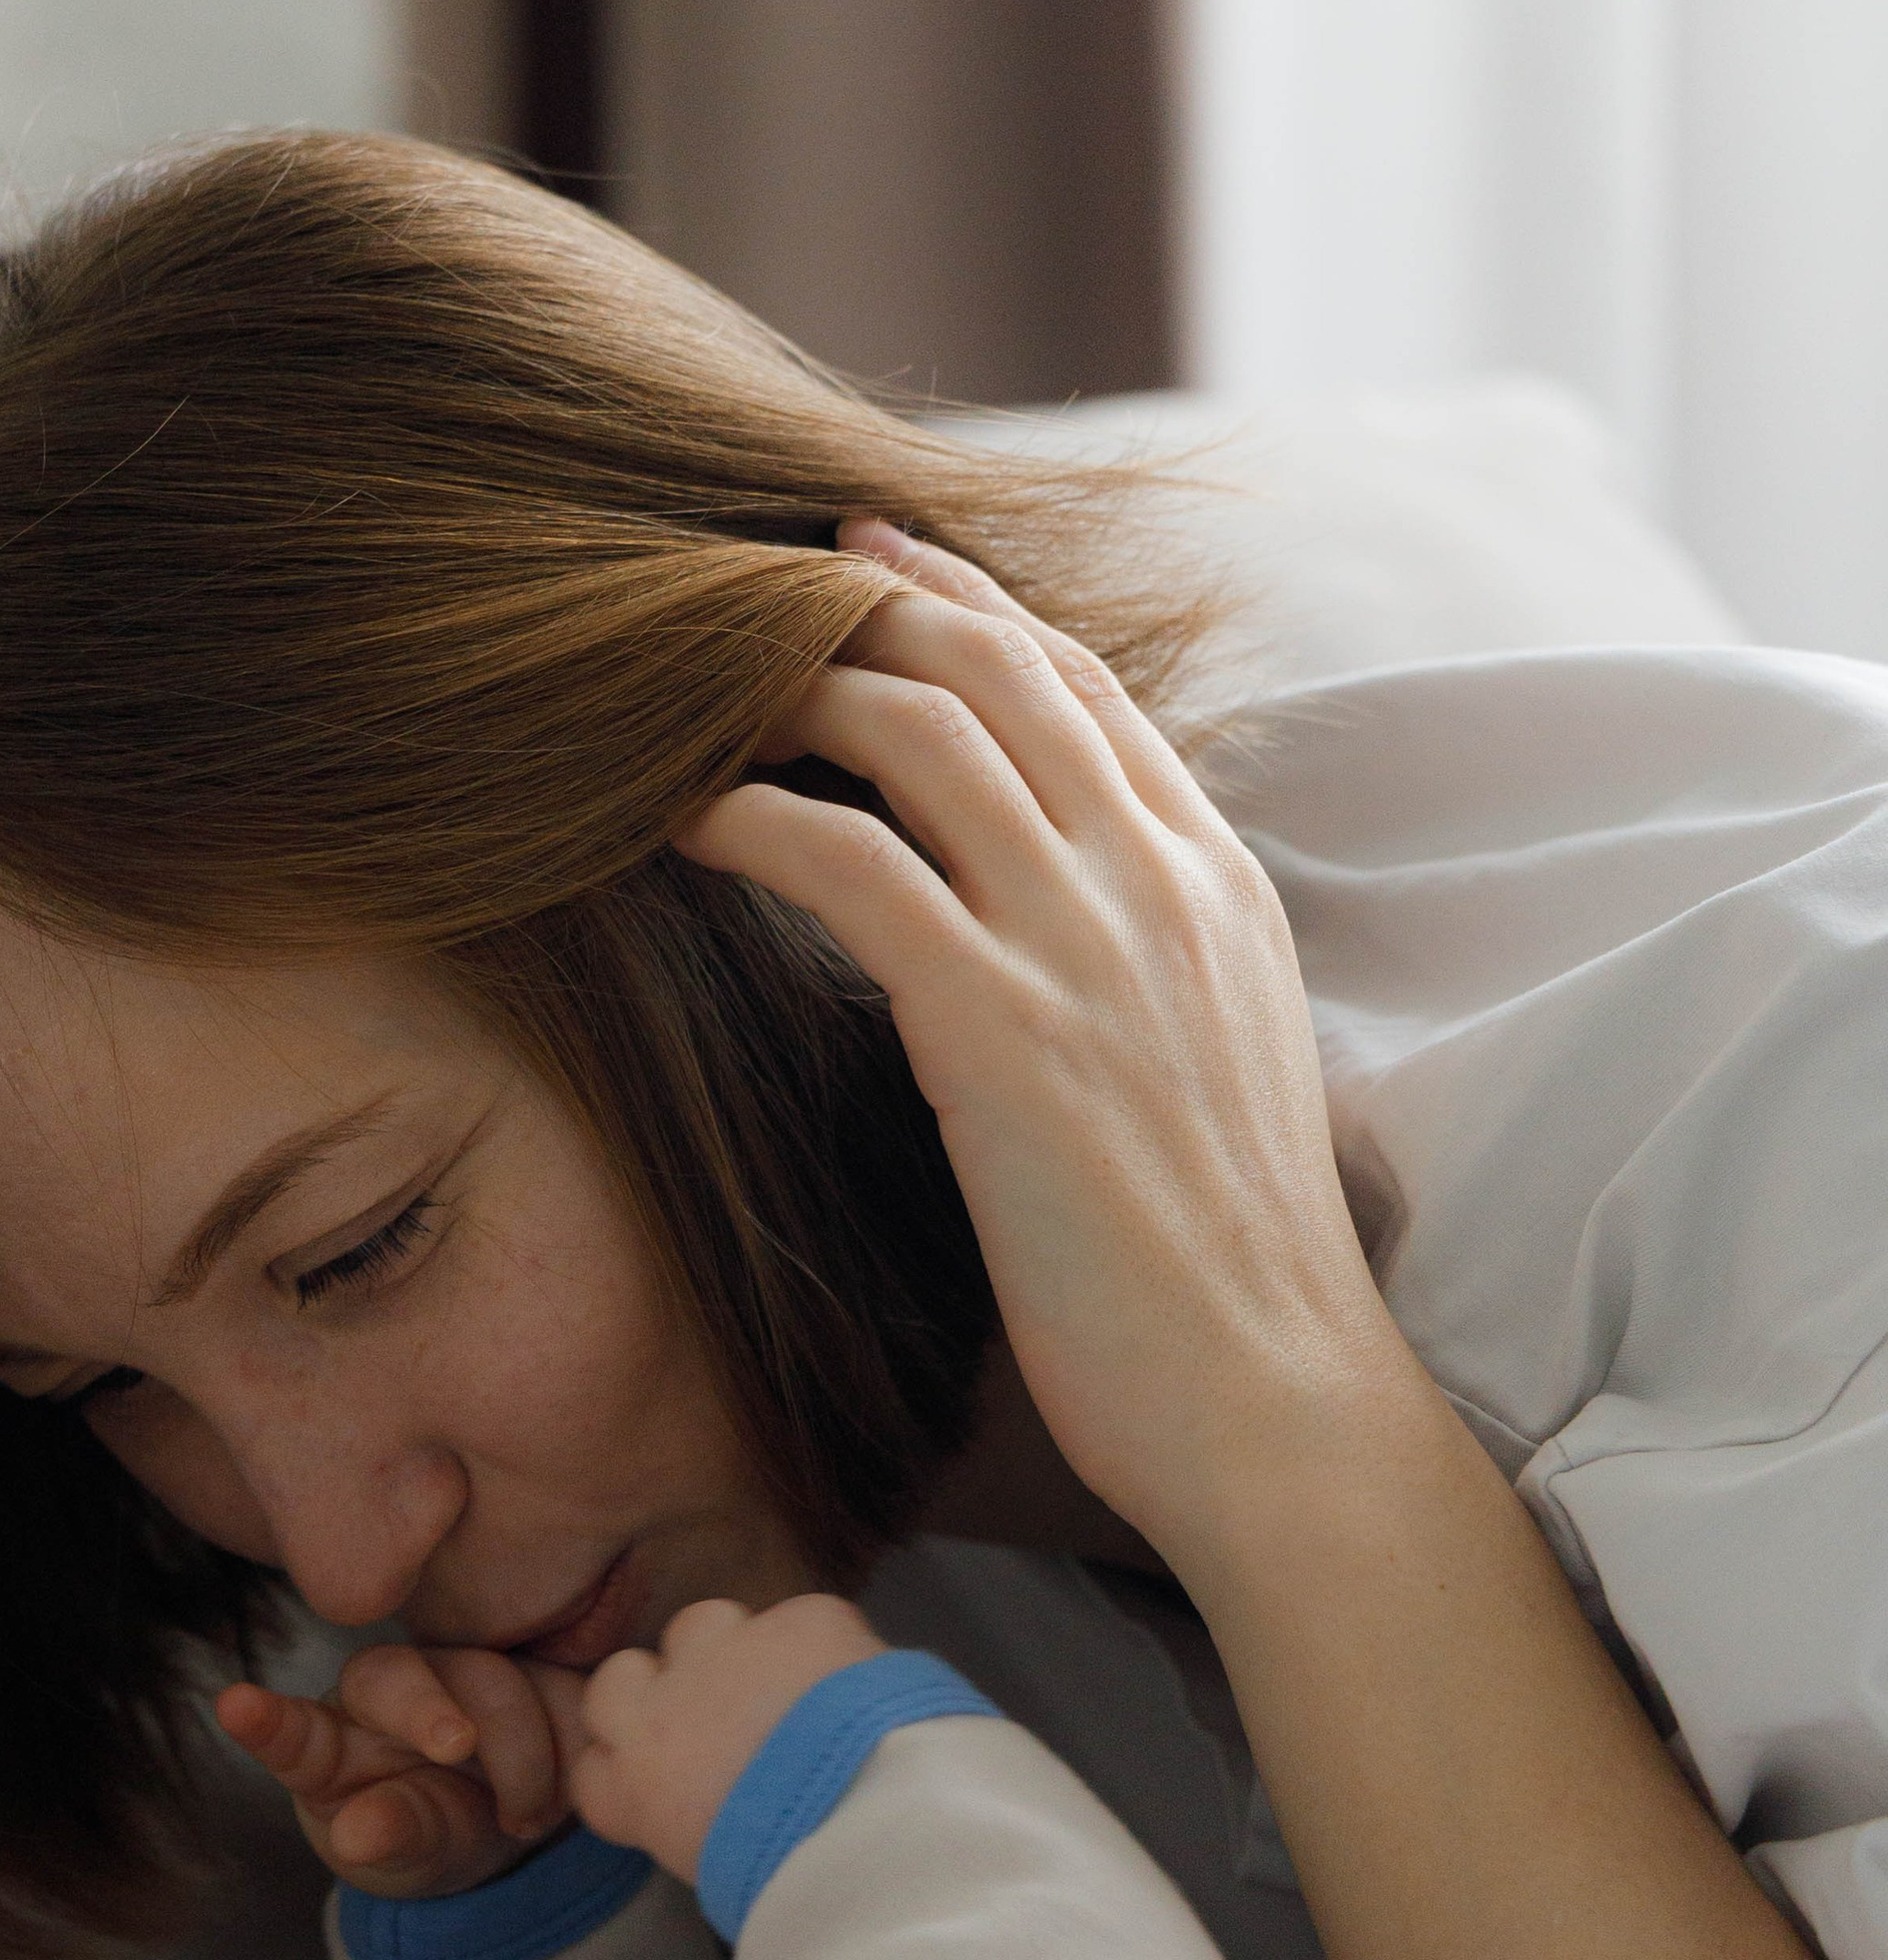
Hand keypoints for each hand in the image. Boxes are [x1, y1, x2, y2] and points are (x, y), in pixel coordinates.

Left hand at [216, 1645, 587, 1901]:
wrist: (493, 1826)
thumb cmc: (418, 1831)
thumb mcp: (396, 1853)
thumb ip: (383, 1836)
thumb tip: (360, 1836)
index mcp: (337, 1732)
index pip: (299, 1729)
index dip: (269, 1722)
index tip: (235, 1710)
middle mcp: (399, 1684)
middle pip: (412, 1677)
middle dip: (438, 1715)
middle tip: (463, 1758)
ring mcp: (472, 1671)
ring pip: (501, 1682)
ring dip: (524, 1760)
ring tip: (524, 1822)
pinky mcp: (539, 1675)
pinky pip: (568, 1692)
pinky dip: (575, 1747)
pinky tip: (569, 1796)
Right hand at [572, 1594, 883, 1883]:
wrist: (862, 1818)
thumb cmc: (786, 1875)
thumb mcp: (711, 1869)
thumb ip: (690, 1821)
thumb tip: (712, 1810)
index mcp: (635, 1787)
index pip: (592, 1765)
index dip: (628, 1762)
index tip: (664, 1776)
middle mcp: (662, 1707)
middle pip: (619, 1677)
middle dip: (658, 1690)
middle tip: (711, 1718)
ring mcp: (726, 1652)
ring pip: (699, 1624)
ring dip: (730, 1651)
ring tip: (783, 1689)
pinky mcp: (798, 1622)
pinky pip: (801, 1622)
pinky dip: (823, 1646)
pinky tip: (854, 1679)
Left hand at [675, 523, 1422, 1575]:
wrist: (1272, 1398)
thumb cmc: (1226, 1282)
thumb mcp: (1215, 1074)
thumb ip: (1151, 976)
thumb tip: (1061, 948)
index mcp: (1219, 885)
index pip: (1085, 690)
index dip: (972, 606)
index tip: (879, 561)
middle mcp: (1160, 882)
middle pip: (1000, 668)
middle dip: (872, 599)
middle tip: (760, 580)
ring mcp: (1086, 944)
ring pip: (923, 731)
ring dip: (798, 686)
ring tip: (697, 685)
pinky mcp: (1002, 1028)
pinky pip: (853, 863)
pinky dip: (755, 817)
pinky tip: (686, 818)